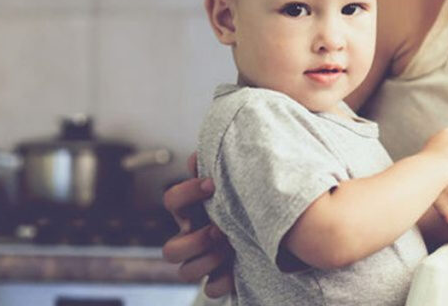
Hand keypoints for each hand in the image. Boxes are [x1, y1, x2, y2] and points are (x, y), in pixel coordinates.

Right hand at [161, 153, 234, 298]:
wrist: (277, 229)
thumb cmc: (247, 202)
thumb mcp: (233, 183)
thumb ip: (214, 168)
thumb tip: (195, 158)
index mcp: (194, 212)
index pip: (172, 201)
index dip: (187, 193)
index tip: (212, 185)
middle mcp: (193, 239)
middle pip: (170, 250)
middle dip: (194, 240)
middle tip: (219, 229)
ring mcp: (205, 262)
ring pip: (184, 273)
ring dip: (206, 260)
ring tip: (230, 247)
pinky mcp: (221, 279)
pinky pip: (210, 290)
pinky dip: (223, 281)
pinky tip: (237, 269)